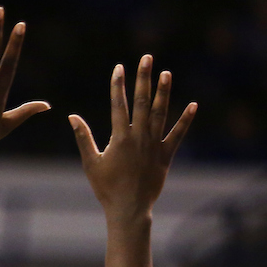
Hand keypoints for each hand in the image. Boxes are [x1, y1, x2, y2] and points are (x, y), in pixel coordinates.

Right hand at [70, 56, 196, 220]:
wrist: (129, 208)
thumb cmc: (106, 187)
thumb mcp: (90, 162)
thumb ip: (84, 137)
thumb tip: (72, 116)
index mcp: (120, 138)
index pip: (119, 105)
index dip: (118, 85)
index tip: (119, 67)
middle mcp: (139, 137)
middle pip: (142, 102)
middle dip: (143, 79)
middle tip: (146, 58)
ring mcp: (155, 145)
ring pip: (160, 113)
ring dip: (163, 92)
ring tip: (166, 73)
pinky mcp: (166, 156)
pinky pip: (178, 135)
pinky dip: (185, 120)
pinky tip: (193, 105)